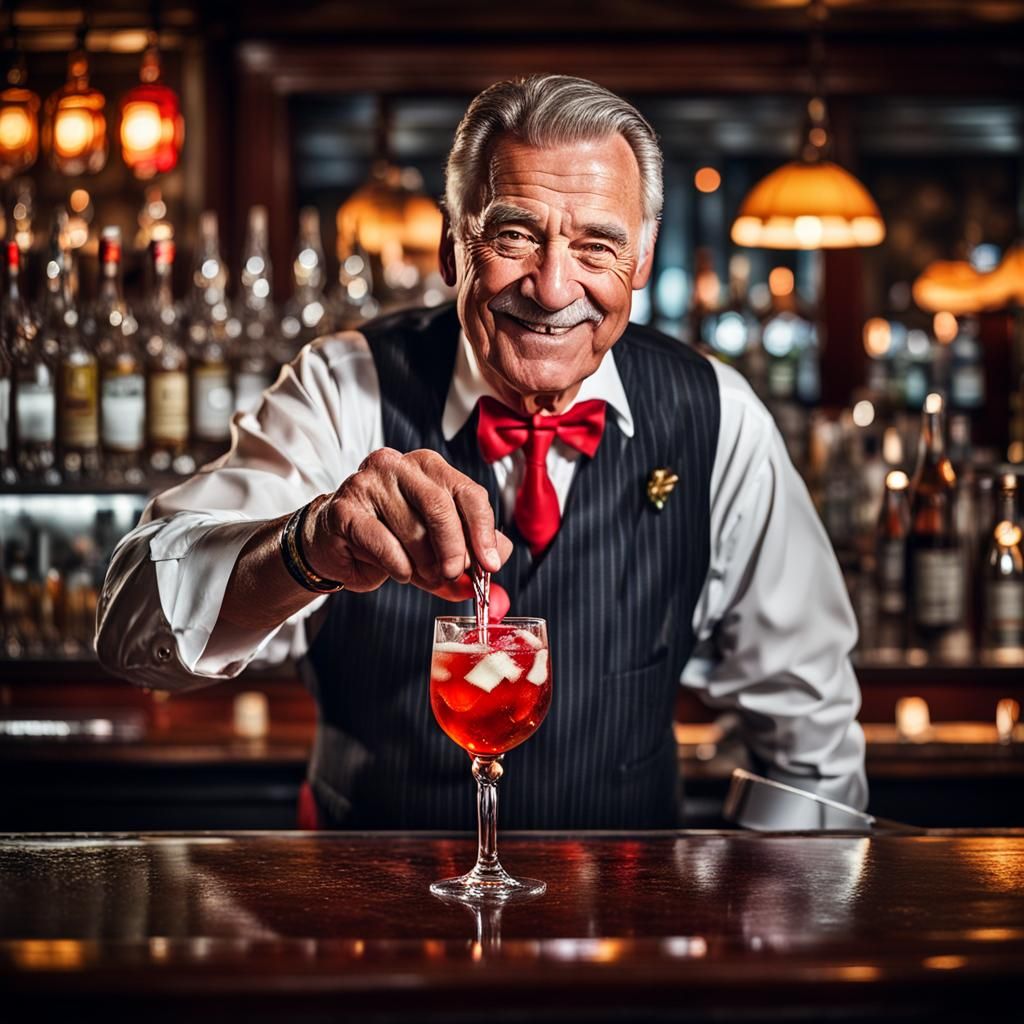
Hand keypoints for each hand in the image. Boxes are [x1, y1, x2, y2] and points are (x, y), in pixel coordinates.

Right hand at [304, 448, 513, 599]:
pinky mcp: (343, 509)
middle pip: (440, 506)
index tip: (490, 564)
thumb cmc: (393, 540)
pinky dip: (397, 566)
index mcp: (429, 467)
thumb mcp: (440, 547)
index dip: (482, 531)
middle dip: (453, 549)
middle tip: (452, 575)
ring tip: (422, 575)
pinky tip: (399, 572)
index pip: (467, 492)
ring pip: (411, 528)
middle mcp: (398, 465)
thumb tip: (499, 558)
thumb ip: (472, 552)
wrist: (337, 546)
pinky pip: (382, 542)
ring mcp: (367, 483)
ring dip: (423, 563)